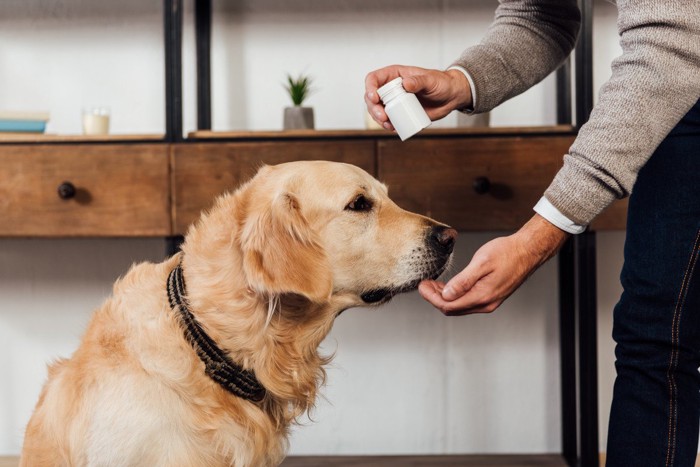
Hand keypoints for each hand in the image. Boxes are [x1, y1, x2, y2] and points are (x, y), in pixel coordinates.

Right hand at [364, 65, 471, 129]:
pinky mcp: (400, 113)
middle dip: (373, 108)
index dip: (370, 87)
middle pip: (371, 97)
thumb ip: (419, 81)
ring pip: (377, 110)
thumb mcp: (431, 80)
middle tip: (383, 117)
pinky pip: (388, 120)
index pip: (374, 78)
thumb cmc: (441, 83)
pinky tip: (393, 128)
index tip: (374, 97)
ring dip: (378, 119)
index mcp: (395, 75)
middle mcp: (391, 88)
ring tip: (388, 125)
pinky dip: (387, 125)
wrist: (450, 97)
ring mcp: (394, 101)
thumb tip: (405, 84)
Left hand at [419, 214, 569, 315]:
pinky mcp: (490, 297)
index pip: (448, 305)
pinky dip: (454, 295)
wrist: (528, 251)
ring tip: (432, 284)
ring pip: (459, 307)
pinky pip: (467, 302)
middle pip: (452, 309)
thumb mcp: (482, 262)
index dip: (431, 297)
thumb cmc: (507, 252)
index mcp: (482, 296)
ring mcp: (489, 302)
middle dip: (434, 298)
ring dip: (443, 297)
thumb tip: (446, 294)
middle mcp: (485, 304)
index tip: (421, 285)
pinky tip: (448, 285)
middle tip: (424, 284)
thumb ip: (463, 280)